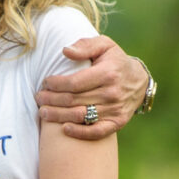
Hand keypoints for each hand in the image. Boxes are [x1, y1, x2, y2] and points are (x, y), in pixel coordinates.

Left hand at [34, 35, 148, 139]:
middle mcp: (112, 93)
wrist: (139, 81)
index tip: (45, 83)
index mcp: (107, 73)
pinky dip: (80, 132)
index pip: (75, 83)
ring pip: (81, 116)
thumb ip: (85, 46)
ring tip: (43, 113)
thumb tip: (65, 51)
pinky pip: (97, 131)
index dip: (56, 84)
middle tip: (38, 98)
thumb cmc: (115, 60)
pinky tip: (65, 129)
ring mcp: (115, 110)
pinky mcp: (117, 122)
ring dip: (59, 116)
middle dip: (52, 100)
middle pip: (74, 100)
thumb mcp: (104, 45)